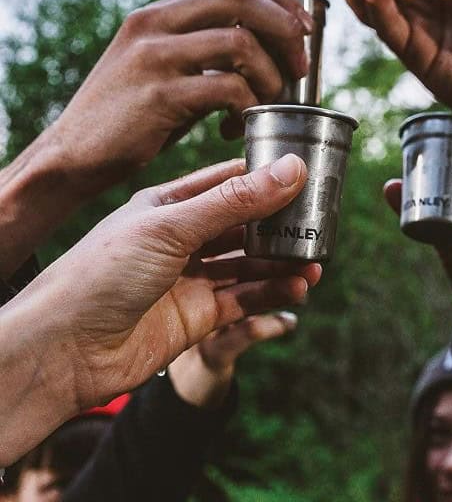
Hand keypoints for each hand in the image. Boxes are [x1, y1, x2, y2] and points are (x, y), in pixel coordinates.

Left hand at [17, 154, 319, 411]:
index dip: (265, 177)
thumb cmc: (103, 273)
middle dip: (280, 225)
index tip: (305, 173)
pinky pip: (244, 299)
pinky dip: (272, 293)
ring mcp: (191, 278)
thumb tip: (291, 170)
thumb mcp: (173, 226)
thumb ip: (236, 201)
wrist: (65, 349)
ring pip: (248, 265)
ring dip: (281, 263)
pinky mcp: (198, 315)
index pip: (227, 182)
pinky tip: (297, 289)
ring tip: (315, 262)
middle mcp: (182, 239)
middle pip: (244, 226)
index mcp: (169, 205)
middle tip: (318, 223)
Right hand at [50, 0, 312, 192]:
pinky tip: (235, 128)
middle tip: (299, 67)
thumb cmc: (132, 116)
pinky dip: (247, 108)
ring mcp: (155, 57)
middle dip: (284, 28)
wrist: (74, 154)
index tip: (302, 29)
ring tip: (268, 103)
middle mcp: (154, 23)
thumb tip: (266, 52)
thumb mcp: (164, 69)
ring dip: (270, 76)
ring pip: (240, 43)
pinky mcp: (159, 95)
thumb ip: (203, 52)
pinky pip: (227, 89)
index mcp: (159, 13)